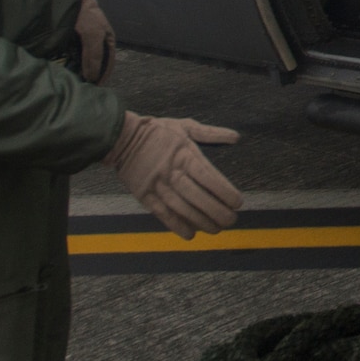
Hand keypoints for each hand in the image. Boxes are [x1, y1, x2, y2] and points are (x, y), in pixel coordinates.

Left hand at [77, 0, 116, 84]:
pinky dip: (71, 63)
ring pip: (84, 60)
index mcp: (108, 41)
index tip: (96, 88)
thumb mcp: (92, 36)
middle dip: (92, 74)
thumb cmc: (86, 15)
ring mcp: (84, 42)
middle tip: (84, 87)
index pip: (108, 64)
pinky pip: (73, 56)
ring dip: (80, 70)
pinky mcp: (72, 41)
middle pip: (96, 63)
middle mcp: (97, 42)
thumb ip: (93, 56)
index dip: (103, 76)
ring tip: (74, 81)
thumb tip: (92, 77)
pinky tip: (66, 69)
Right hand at [105, 112, 243, 238]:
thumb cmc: (157, 131)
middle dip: (216, 211)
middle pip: (197, 196)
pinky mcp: (144, 195)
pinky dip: (176, 225)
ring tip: (216, 229)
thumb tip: (235, 137)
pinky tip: (190, 234)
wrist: (121, 137)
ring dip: (200, 221)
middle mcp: (172, 171)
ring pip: (182, 208)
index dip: (224, 192)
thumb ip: (211, 133)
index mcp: (184, 154)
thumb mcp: (185, 126)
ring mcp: (157, 185)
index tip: (238, 203)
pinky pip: (162, 214)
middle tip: (231, 220)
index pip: (208, 176)